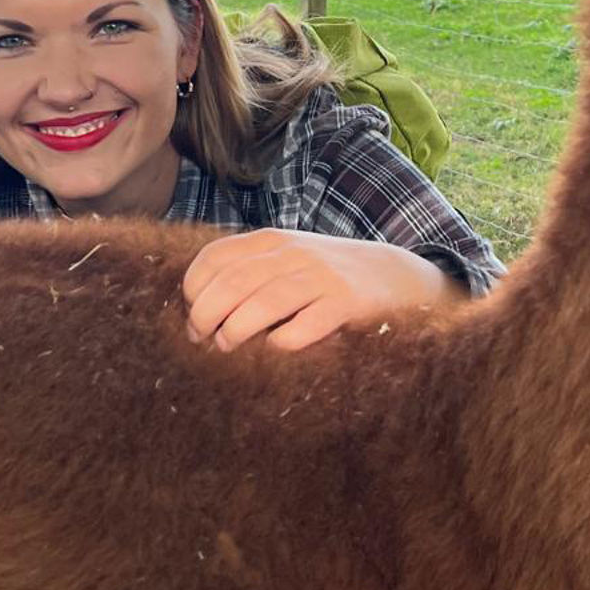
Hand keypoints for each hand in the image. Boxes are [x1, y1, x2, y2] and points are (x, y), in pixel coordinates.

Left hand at [182, 228, 465, 352]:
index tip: (192, 315)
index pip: (215, 258)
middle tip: (202, 339)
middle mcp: (294, 253)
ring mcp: (321, 277)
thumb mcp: (288, 259)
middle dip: (206, 316)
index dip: (194, 289)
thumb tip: (198, 307)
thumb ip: (249, 272)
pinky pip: (302, 328)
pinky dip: (280, 344)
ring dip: (235, 331)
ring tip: (227, 346)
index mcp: (272, 240)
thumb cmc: (328, 275)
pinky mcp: (346, 304)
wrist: (396, 275)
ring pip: (262, 304)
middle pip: (232, 283)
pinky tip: (275, 349)